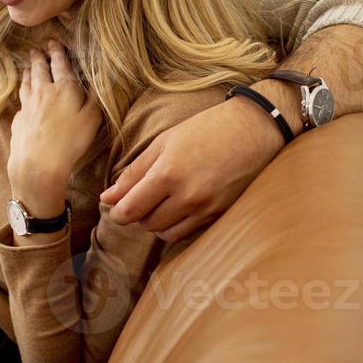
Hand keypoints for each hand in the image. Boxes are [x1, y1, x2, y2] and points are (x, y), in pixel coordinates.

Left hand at [8, 40, 102, 209]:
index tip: (54, 42)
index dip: (58, 52)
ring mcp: (28, 105)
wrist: (37, 163)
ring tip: (27, 66)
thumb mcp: (91, 119)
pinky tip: (24, 96)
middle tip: (37, 49)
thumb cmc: (69, 141)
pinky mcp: (19, 119)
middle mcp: (43, 92)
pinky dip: (23, 92)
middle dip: (39, 58)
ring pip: (27, 83)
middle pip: (39, 70)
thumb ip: (96, 97)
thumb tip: (101, 78)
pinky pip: (21, 101)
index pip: (60, 65)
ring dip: (28, 72)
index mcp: (63, 89)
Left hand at [100, 95, 284, 241]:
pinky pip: (188, 232)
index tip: (116, 205)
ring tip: (162, 200)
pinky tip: (180, 205)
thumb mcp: (165, 142)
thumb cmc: (207, 129)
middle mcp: (188, 197)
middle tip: (143, 195)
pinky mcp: (220, 215)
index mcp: (169, 174)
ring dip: (157, 222)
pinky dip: (177, 224)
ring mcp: (206, 209)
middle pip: (146, 224)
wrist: (255, 129)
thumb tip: (107, 198)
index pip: (130, 210)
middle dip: (138, 214)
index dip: (118, 211)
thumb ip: (134, 172)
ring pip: (166, 234)